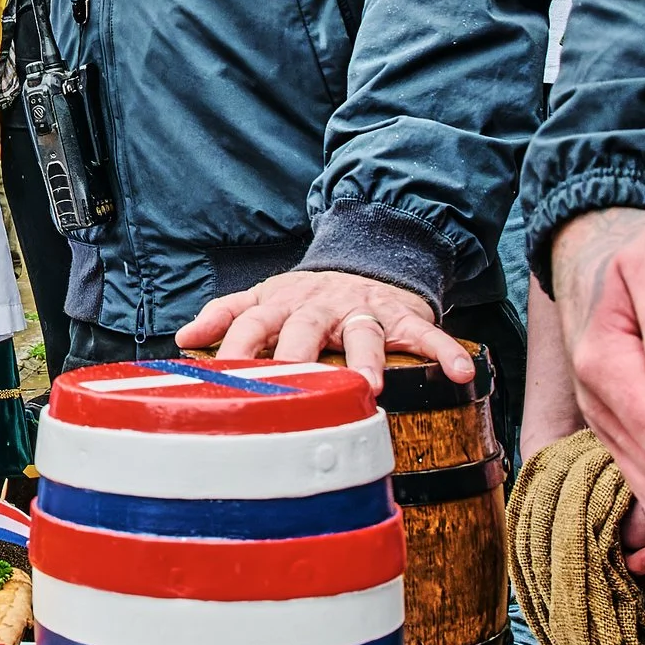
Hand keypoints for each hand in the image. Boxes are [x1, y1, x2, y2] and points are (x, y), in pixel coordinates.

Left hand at [174, 268, 469, 391]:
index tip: (222, 378)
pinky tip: (462, 374)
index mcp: (282, 303)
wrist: (368, 257)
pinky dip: (446, 352)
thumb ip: (226, 315)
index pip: (251, 322)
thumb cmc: (308, 294)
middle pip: (304, 327)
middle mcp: (320, 305)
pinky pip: (427, 333)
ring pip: (364, 333)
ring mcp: (363, 308)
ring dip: (367, 358)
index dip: (234, 346)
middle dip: (297, 356)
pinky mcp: (403, 314)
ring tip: (369, 387)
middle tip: (292, 387)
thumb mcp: (265, 297)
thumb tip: (183, 338)